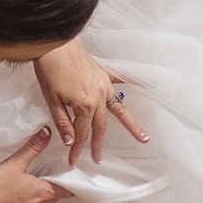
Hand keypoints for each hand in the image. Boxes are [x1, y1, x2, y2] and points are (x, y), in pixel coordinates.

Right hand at [0, 131, 69, 202]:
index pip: (68, 188)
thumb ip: (33, 147)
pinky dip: (27, 201)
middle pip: (56, 195)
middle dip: (51, 183)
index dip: (66, 178)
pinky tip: (14, 192)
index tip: (60, 170)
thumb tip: (44, 135)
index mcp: (44, 193)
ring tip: (24, 181)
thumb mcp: (15, 163)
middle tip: (39, 171)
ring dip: (38, 193)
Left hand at [32, 39, 146, 164]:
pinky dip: (138, 81)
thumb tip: (70, 140)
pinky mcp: (103, 74)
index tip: (73, 159)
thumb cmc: (49, 68)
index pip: (81, 132)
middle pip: (100, 126)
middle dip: (97, 144)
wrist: (52, 43)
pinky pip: (124, 79)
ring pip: (118, 109)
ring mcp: (103, 84)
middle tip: (98, 159)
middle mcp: (99, 96)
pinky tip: (152, 83)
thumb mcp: (51, 99)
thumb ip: (62, 122)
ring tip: (143, 138)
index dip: (77, 148)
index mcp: (84, 104)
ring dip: (131, 125)